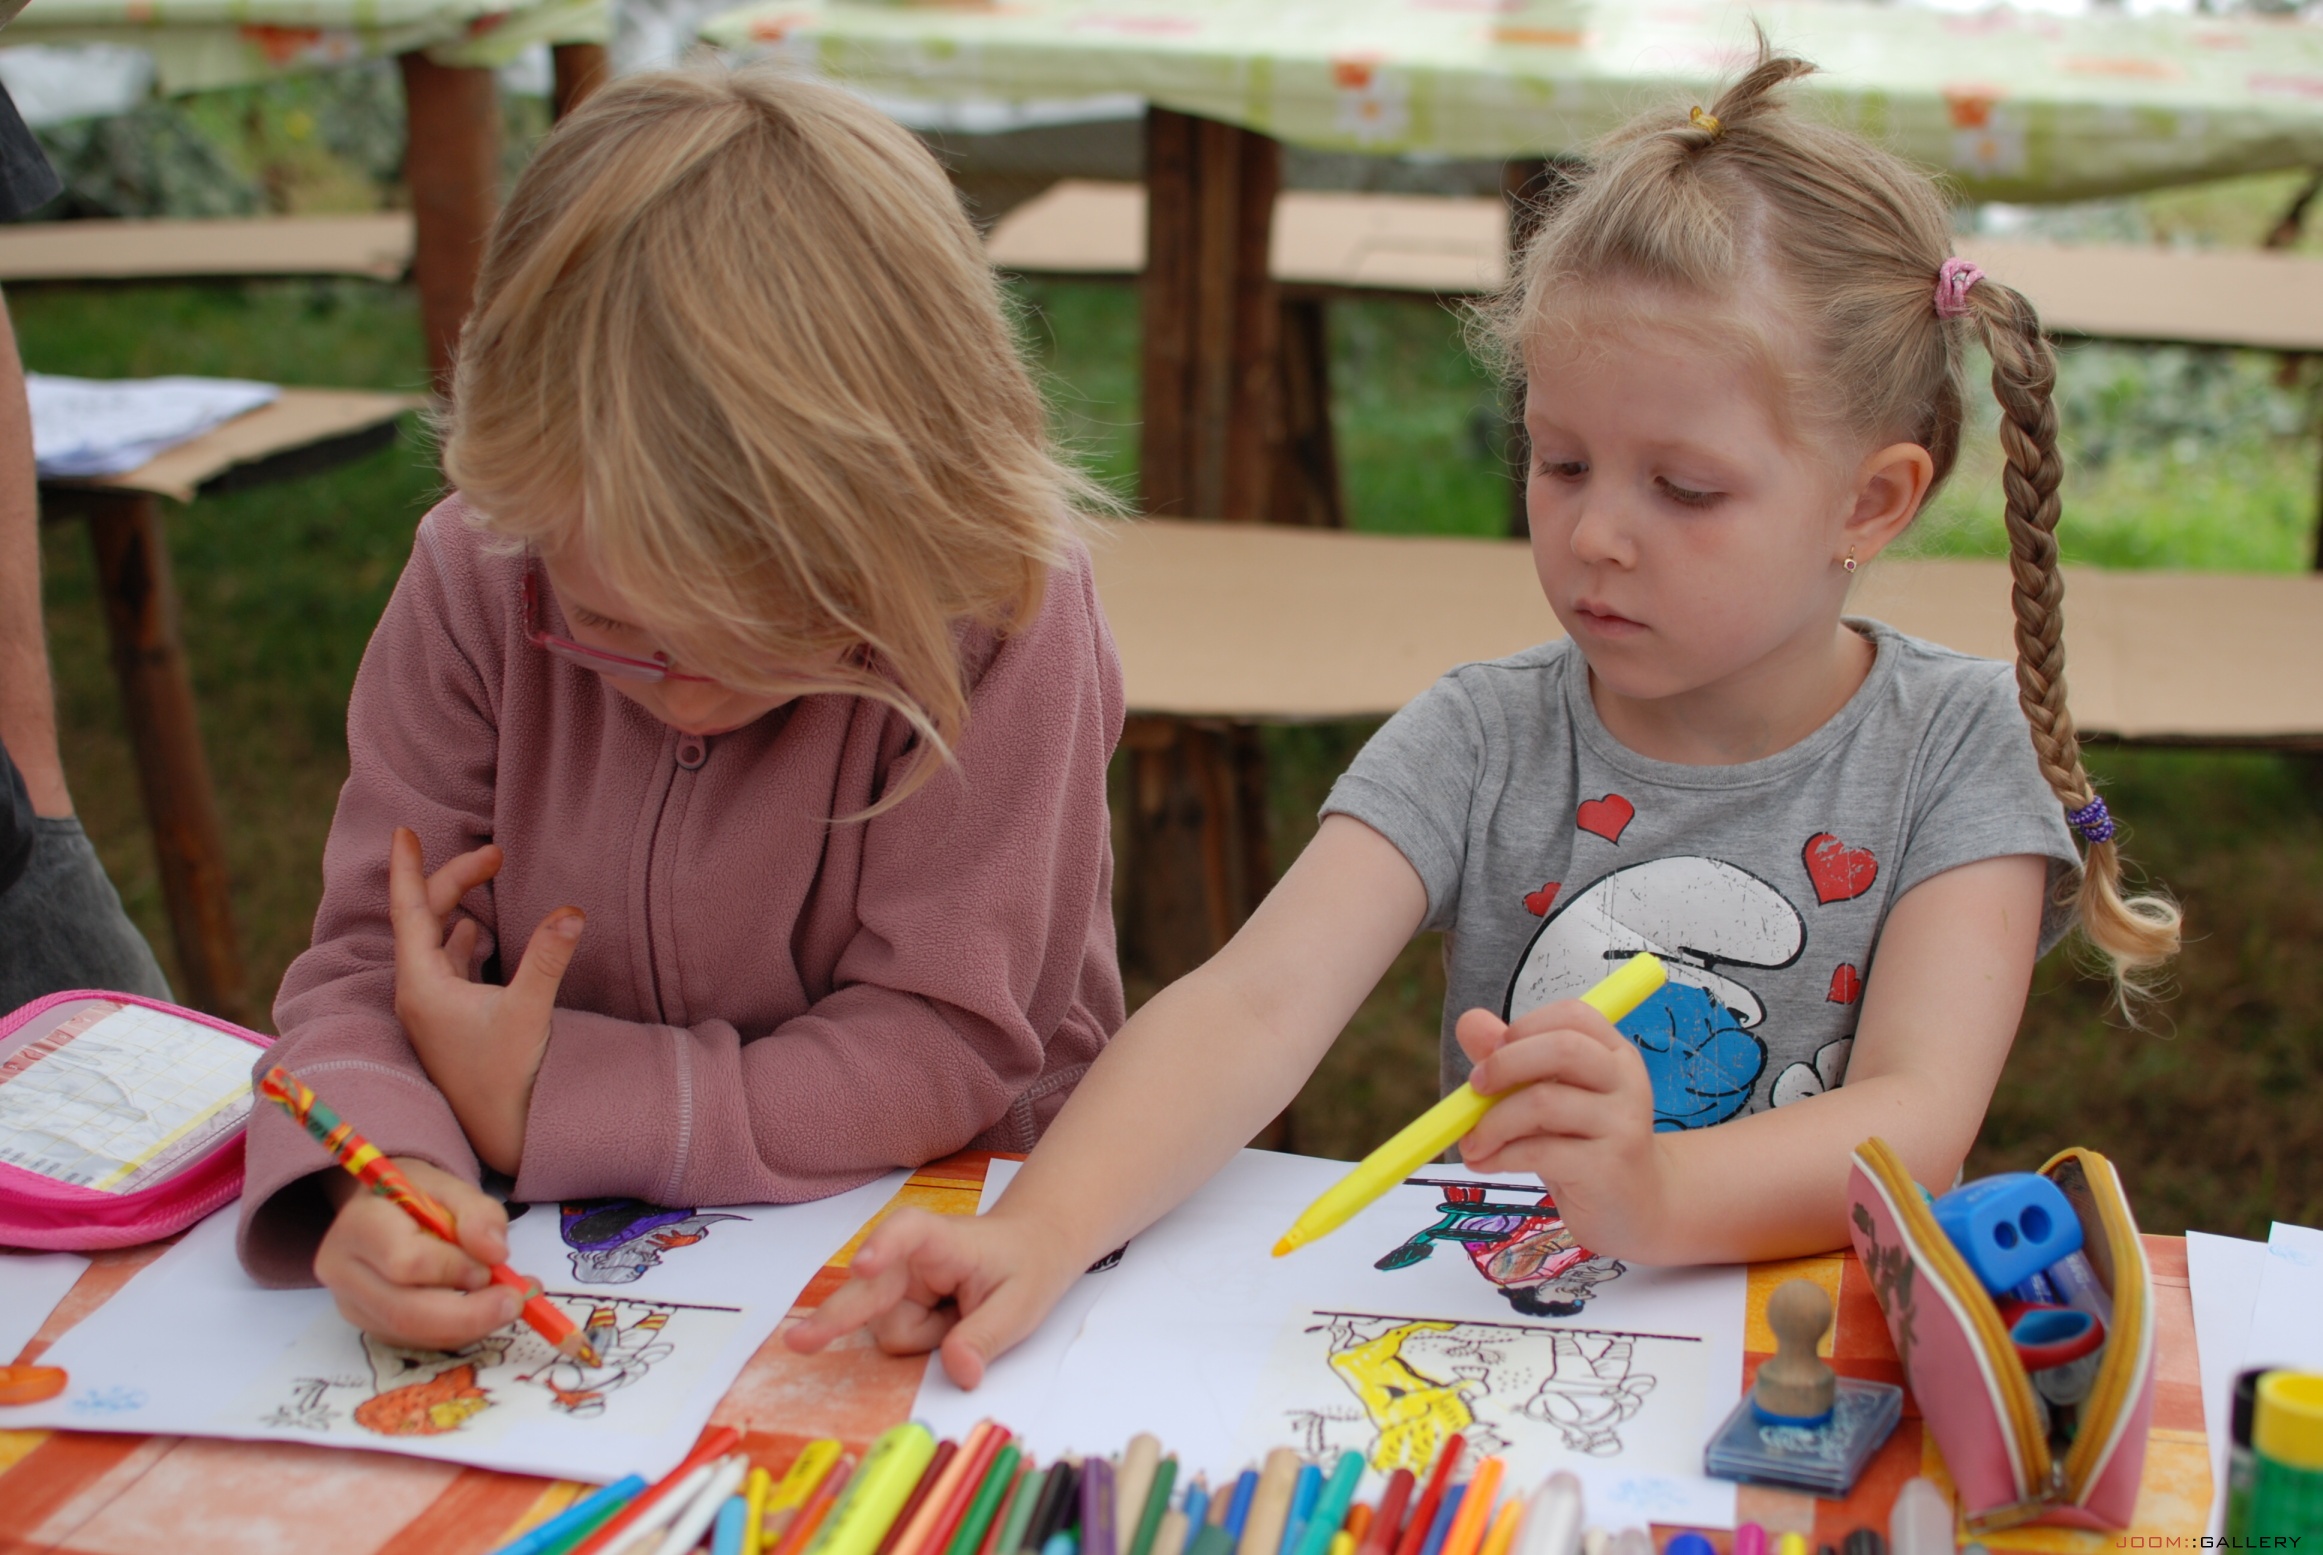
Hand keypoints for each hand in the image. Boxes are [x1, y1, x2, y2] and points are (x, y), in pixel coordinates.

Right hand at [313, 1156, 521, 1348]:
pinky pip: (417, 1341)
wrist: (383, 1209)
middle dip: (469, 1314)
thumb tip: (495, 1253)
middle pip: (404, 1311)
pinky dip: (457, 1332)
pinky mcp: (370, 1327)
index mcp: (359, 1226)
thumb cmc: (416, 1194)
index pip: (405, 1262)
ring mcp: (353, 1306)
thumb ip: (478, 1213)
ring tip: (505, 1303)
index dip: (454, 1269)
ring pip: (412, 1334)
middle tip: (514, 1302)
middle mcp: (345, 1272)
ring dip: (469, 1327)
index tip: (492, 1263)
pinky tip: (481, 1310)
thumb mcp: (450, 1187)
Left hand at [389, 826, 583, 1176]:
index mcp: (423, 985)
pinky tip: (474, 933)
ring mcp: (435, 1008)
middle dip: (456, 880)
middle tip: (496, 854)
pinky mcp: (452, 1021)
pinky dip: (462, 938)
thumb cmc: (506, 1079)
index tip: (404, 830)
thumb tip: (571, 911)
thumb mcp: (529, 1014)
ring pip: (437, 941)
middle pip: (427, 919)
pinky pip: (450, 964)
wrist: (502, 1134)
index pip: (409, 911)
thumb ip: (547, 960)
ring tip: (482, 877)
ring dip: (456, 907)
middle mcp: (420, 992)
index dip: (409, 868)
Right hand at [783, 1207, 1081, 1389]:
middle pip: (869, 1289)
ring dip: (921, 1340)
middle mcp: (909, 1256)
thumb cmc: (1025, 1266)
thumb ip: (986, 1337)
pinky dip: (918, 1341)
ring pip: (886, 1329)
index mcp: (944, 1239)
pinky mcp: (892, 1301)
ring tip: (960, 1319)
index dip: (884, 1247)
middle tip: (799, 1341)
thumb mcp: (1021, 1304)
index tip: (864, 1266)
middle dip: (837, 1316)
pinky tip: (941, 1325)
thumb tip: (958, 1372)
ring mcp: (896, 1279)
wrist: (1027, 1249)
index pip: (909, 1232)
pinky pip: (892, 1337)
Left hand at [1454, 998, 1673, 1259]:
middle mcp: (1626, 1083)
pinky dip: (1500, 1155)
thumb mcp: (1549, 1097)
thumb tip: (1469, 1021)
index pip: (1573, 1015)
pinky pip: (1541, 1151)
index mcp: (1615, 1055)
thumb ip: (1511, 1060)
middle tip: (1475, 1088)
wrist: (1636, 1210)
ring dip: (1492, 1123)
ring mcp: (1622, 1125)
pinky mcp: (1608, 1168)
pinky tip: (1486, 1163)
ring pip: (1543, 1102)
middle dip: (1505, 1063)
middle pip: (1562, 1048)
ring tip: (1472, 1144)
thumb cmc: (1584, 1146)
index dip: (1525, 1027)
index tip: (1493, 1053)